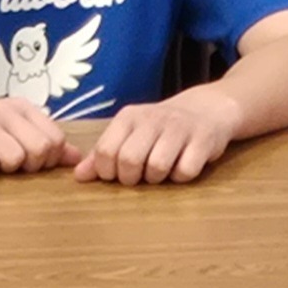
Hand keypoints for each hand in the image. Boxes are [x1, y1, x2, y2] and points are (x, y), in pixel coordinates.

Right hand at [0, 92, 78, 176]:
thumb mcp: (10, 127)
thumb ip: (43, 140)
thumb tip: (76, 158)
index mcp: (21, 107)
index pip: (55, 138)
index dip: (48, 158)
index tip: (30, 160)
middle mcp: (4, 110)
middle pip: (39, 149)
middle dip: (29, 166)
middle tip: (11, 164)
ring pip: (14, 158)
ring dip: (4, 169)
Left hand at [72, 90, 248, 185]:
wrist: (208, 108)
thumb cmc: (161, 128)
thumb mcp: (130, 134)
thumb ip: (103, 154)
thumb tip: (79, 176)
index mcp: (129, 117)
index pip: (105, 151)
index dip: (107, 172)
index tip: (117, 173)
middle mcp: (153, 119)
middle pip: (128, 161)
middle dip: (132, 178)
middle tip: (140, 175)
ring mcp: (180, 128)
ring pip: (157, 168)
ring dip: (157, 179)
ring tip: (161, 171)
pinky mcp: (204, 140)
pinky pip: (185, 171)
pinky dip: (181, 177)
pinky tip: (183, 166)